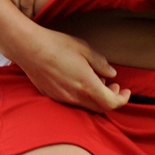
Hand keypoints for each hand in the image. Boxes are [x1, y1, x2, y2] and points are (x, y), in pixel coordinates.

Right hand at [11, 22, 128, 115]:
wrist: (29, 49)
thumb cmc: (57, 46)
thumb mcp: (85, 50)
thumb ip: (101, 64)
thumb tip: (111, 74)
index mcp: (87, 85)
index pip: (111, 103)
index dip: (122, 99)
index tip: (126, 90)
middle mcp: (75, 97)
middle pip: (100, 108)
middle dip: (111, 99)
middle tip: (115, 86)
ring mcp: (63, 98)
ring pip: (87, 107)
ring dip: (97, 98)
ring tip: (97, 81)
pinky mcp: (53, 96)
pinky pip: (73, 102)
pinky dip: (83, 97)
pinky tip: (80, 82)